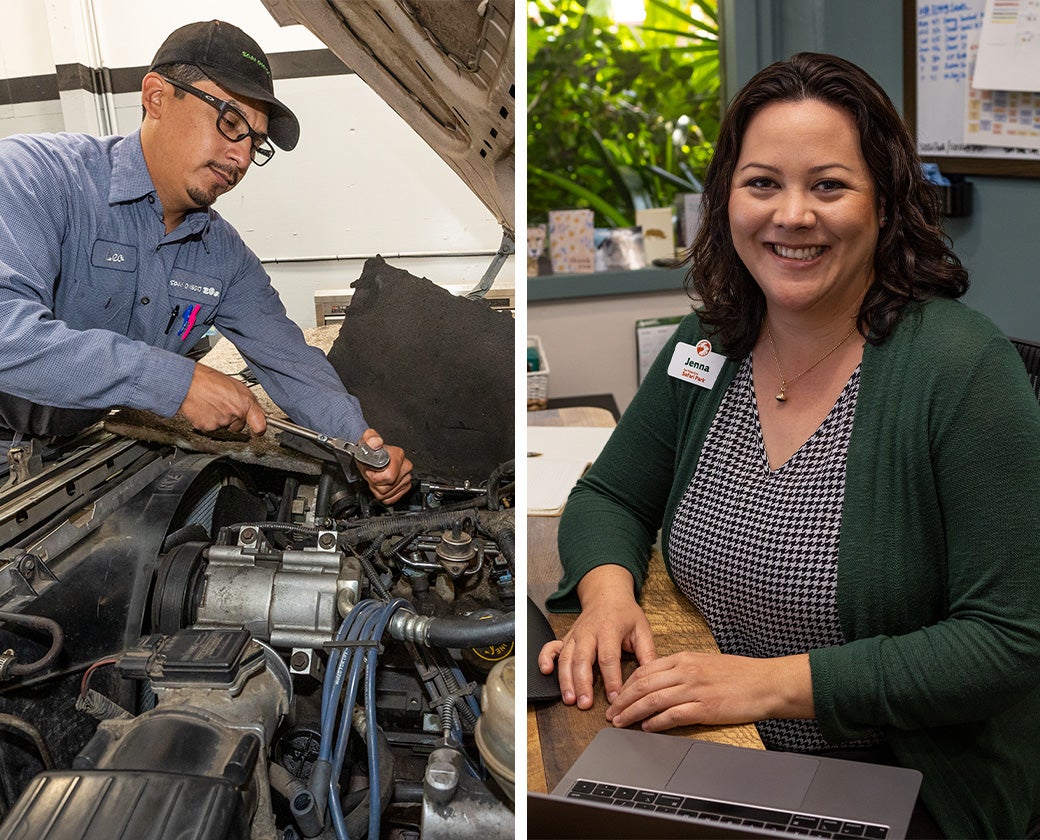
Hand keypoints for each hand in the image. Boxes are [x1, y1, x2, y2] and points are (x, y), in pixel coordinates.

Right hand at [178, 363, 265, 433]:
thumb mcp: (237, 386)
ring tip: (212, 403)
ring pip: (223, 427)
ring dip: (219, 418)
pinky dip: (208, 420)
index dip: (259, 430)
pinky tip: (205, 408)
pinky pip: (210, 427)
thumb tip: (255, 412)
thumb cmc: (210, 380)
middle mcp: (234, 414)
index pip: (260, 425)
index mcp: (245, 403)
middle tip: (223, 405)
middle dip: (233, 419)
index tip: (258, 431)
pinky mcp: (207, 427)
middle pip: (238, 426)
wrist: (189, 382)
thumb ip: (248, 402)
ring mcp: (220, 422)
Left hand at [356, 428, 412, 503]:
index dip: (375, 477)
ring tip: (376, 478)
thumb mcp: (366, 441)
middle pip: (388, 487)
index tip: (370, 470)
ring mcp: (406, 478)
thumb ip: (370, 439)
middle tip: (372, 474)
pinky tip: (381, 484)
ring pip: (388, 493)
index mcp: (398, 455)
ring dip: (378, 488)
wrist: (372, 457)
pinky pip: (392, 498)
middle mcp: (405, 467)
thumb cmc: (370, 451)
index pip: (389, 476)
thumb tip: (376, 443)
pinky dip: (384, 494)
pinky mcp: (405, 487)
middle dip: (376, 483)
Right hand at [537, 565, 656, 709]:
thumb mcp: (642, 629)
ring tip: (570, 699)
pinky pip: (551, 647)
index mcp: (609, 629)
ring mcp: (575, 635)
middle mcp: (589, 632)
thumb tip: (653, 678)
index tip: (616, 698)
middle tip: (585, 704)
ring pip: (566, 658)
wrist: (607, 594)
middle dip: (583, 683)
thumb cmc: (625, 614)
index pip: (609, 657)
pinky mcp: (566, 637)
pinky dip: (545, 658)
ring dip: (566, 679)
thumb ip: (647, 653)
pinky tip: (546, 671)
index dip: (612, 679)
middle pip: (583, 659)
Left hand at [605, 651, 812, 731]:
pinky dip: (656, 723)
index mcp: (684, 658)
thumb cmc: (739, 674)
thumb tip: (659, 683)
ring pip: (652, 700)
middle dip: (622, 700)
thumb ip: (682, 670)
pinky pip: (673, 715)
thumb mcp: (705, 663)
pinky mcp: (705, 708)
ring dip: (633, 713)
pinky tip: (647, 728)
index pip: (645, 670)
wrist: (766, 683)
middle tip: (611, 713)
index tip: (616, 696)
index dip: (626, 685)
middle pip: (643, 685)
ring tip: (621, 723)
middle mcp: (686, 671)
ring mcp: (694, 689)